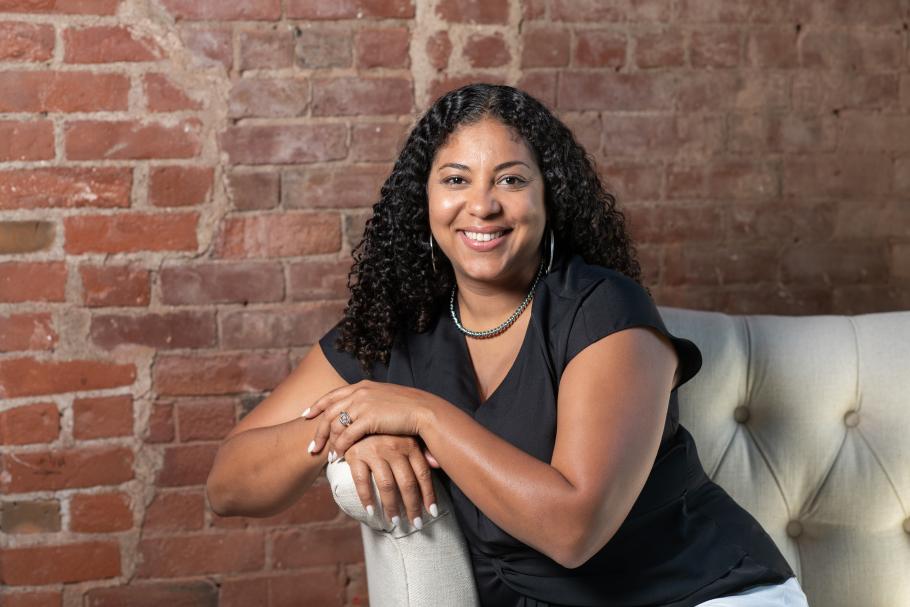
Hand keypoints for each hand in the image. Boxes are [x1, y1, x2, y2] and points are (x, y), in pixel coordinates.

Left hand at [303, 380, 439, 460]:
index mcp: (362, 386)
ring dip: (329, 442)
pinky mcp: (369, 418)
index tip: (306, 415)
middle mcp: (359, 392)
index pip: (333, 395)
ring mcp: (363, 404)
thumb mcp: (385, 399)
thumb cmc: (409, 409)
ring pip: (336, 424)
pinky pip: (347, 435)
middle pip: (329, 412)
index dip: (317, 405)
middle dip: (318, 431)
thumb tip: (362, 412)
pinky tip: (338, 457)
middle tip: (312, 446)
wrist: (424, 411)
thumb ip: (370, 402)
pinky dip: (340, 447)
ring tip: (326, 455)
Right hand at [342, 434, 439, 527]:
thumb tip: (439, 464)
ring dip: (391, 506)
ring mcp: (374, 450)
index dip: (428, 495)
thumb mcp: (405, 436)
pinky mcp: (355, 454)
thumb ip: (421, 451)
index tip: (432, 512)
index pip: (422, 474)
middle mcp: (394, 446)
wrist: (356, 417)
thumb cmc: (385, 432)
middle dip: (412, 506)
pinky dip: (367, 498)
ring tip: (395, 521)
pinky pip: (362, 481)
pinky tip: (371, 511)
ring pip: (386, 485)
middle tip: (415, 524)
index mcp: (409, 444)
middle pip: (407, 483)